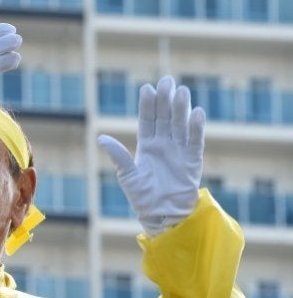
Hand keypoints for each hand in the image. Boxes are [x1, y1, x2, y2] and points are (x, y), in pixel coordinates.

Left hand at [98, 76, 205, 235]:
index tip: (147, 89)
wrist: (163, 216)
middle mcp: (164, 144)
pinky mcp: (193, 161)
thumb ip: (119, 156)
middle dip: (165, 100)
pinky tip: (197, 112)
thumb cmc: (142, 198)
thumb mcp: (127, 175)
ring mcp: (179, 151)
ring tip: (181, 91)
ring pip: (180, 125)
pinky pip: (195, 141)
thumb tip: (100, 137)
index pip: (147, 120)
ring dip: (181, 108)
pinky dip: (196, 128)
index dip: (148, 105)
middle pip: (165, 117)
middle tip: (167, 81)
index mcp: (147, 146)